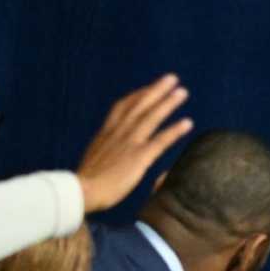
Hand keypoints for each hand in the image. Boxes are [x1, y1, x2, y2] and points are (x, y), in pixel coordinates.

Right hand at [76, 74, 192, 212]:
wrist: (81, 192)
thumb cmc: (86, 185)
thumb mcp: (94, 162)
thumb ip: (104, 154)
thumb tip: (108, 156)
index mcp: (106, 134)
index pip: (122, 107)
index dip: (137, 96)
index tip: (150, 88)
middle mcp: (117, 133)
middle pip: (139, 105)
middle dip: (155, 90)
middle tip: (172, 78)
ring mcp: (128, 144)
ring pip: (150, 117)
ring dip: (167, 103)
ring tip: (182, 92)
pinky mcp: (138, 157)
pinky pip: (160, 140)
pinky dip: (174, 130)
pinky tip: (188, 123)